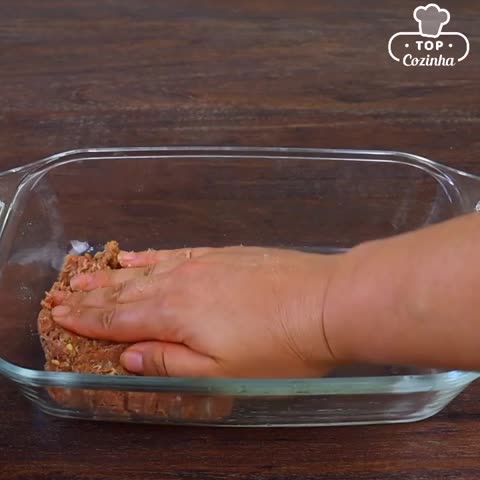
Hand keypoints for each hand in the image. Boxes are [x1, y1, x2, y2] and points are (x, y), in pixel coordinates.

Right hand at [52, 246, 339, 377]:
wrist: (325, 303)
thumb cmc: (279, 346)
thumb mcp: (222, 371)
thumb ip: (170, 362)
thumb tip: (129, 357)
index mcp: (176, 315)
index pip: (119, 319)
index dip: (87, 319)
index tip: (60, 315)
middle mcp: (182, 283)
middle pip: (126, 291)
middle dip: (92, 295)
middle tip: (63, 292)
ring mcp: (203, 263)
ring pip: (146, 269)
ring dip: (114, 275)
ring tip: (88, 273)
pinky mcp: (223, 254)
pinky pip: (175, 251)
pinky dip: (151, 255)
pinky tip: (137, 254)